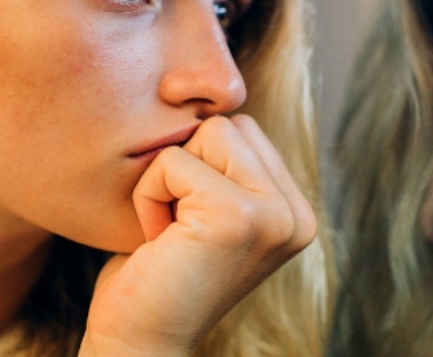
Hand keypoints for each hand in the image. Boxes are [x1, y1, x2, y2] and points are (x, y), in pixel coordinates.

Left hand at [79, 115, 316, 356]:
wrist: (137, 342)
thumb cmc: (156, 276)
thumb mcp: (206, 213)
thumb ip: (228, 170)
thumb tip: (215, 99)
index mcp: (295, 214)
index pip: (244, 132)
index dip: (198, 166)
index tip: (190, 225)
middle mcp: (295, 217)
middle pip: (230, 126)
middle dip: (187, 166)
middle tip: (177, 229)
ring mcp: (273, 217)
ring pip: (208, 133)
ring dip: (167, 179)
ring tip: (170, 233)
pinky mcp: (238, 217)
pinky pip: (174, 162)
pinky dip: (149, 196)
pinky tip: (158, 242)